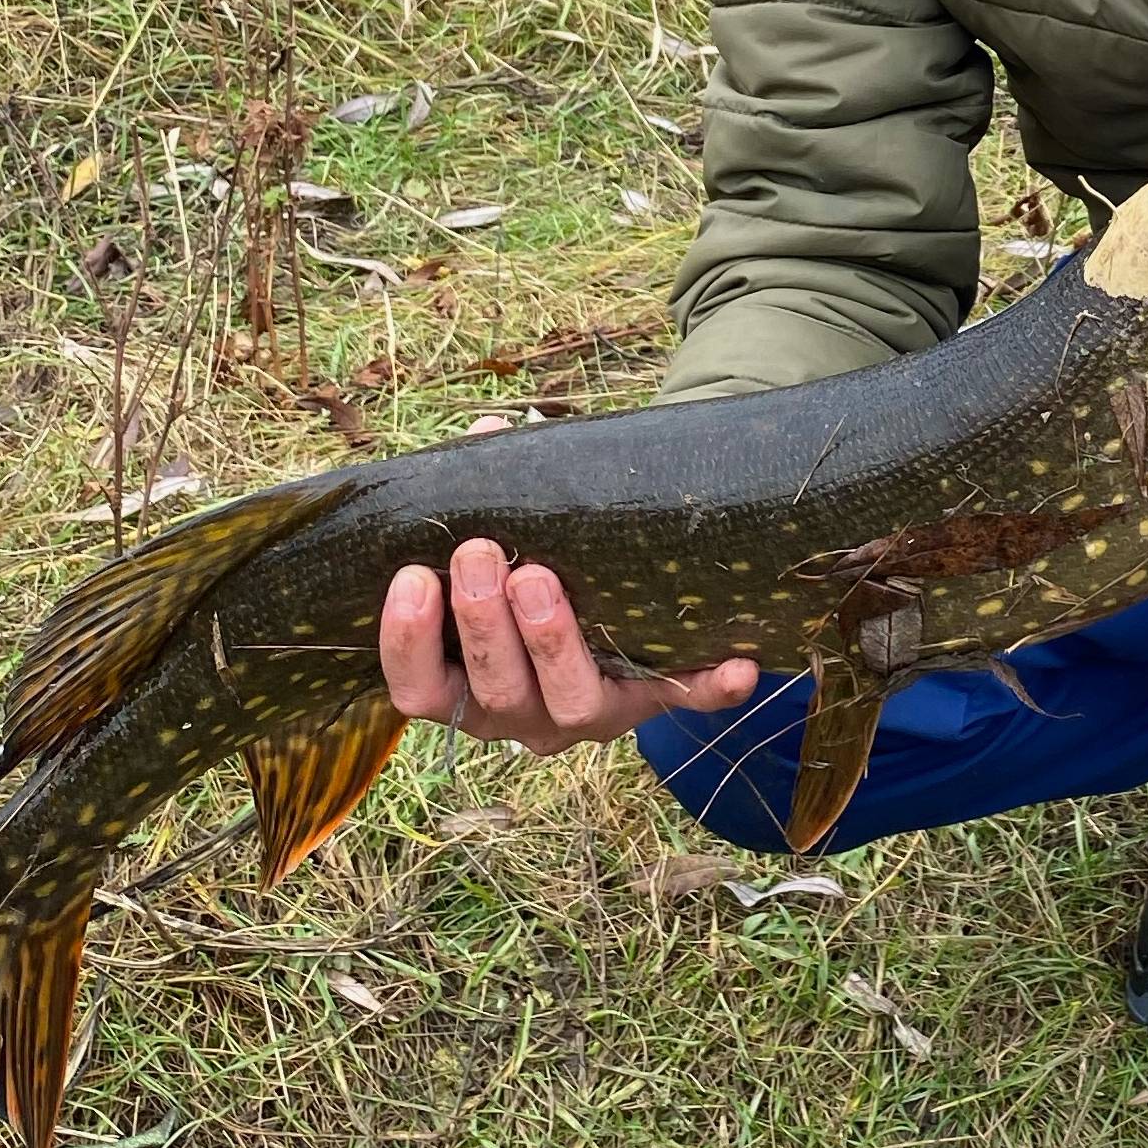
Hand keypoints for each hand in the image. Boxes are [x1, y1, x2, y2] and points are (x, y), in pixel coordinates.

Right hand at [377, 418, 758, 754]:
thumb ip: (483, 490)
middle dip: (483, 625)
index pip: (420, 691)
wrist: (608, 587)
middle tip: (483, 553)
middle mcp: (525, 714)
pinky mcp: (656, 698)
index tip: (412, 577)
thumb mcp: (498, 531)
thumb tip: (489, 433)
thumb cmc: (529, 558)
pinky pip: (688, 701)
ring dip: (554, 642)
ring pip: (572, 706)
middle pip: (497, 695)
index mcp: (468, 685)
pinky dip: (712, 686)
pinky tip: (738, 664)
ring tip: (541, 576)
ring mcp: (594, 712)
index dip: (409, 643)